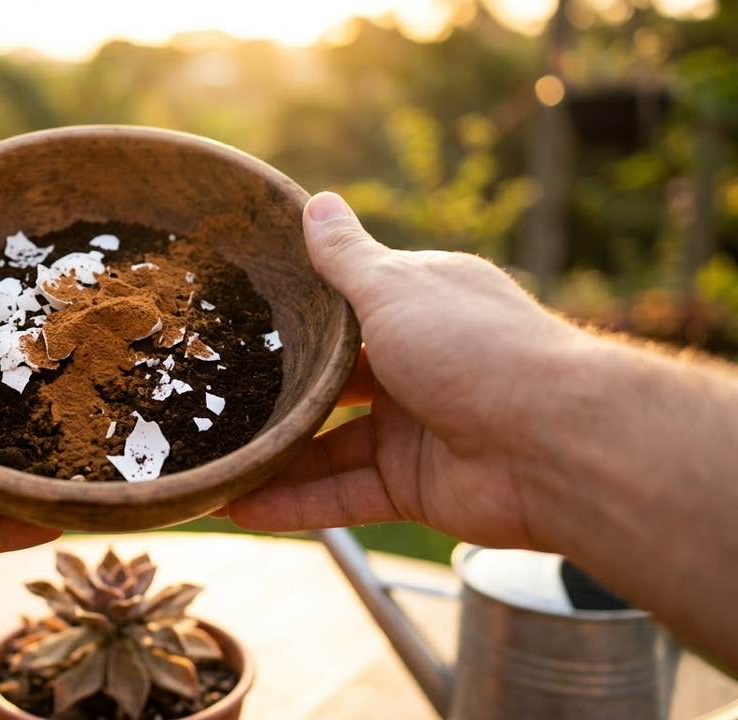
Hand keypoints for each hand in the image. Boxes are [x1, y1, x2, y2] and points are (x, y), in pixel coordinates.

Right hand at [225, 192, 587, 548]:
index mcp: (418, 306)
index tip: (235, 319)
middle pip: (329, 382)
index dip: (295, 313)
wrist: (553, 443)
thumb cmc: (474, 348)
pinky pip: (343, 495)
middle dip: (276, 392)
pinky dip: (294, 503)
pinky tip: (239, 506)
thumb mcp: (395, 288)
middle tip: (208, 398)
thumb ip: (345, 257)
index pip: (345, 306)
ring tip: (212, 462)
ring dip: (274, 457)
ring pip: (327, 446)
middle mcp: (415, 365)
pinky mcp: (412, 486)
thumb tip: (316, 202)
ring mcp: (413, 429)